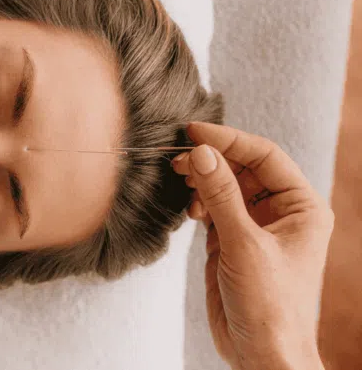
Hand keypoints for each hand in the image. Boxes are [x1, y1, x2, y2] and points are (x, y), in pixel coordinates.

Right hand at [172, 122, 332, 369]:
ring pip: (225, 185)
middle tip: (180, 160)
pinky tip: (190, 209)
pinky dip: (198, 202)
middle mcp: (280, 211)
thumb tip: (203, 154)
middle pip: (242, 168)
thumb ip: (222, 195)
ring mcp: (254, 225)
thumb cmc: (270, 304)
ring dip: (202, 180)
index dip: (230, 140)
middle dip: (212, 160)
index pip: (265, 156)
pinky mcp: (231, 240)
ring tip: (182, 180)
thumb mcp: (244, 244)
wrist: (260, 351)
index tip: (195, 132)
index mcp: (301, 206)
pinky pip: (213, 207)